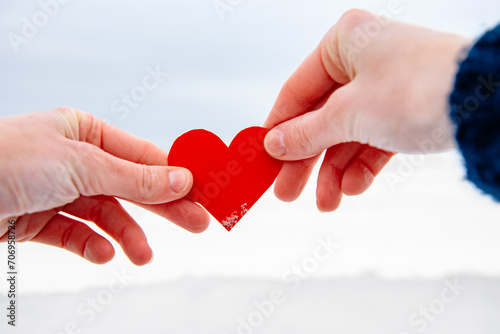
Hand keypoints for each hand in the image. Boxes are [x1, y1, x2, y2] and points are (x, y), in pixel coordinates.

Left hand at [0, 107, 209, 264]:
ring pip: (105, 215)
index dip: (174, 176)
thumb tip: (181, 179)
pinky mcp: (38, 220)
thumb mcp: (82, 164)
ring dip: (126, 235)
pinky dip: (92, 245)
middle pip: (130, 186)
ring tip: (142, 255)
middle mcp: (72, 160)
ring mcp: (56, 190)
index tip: (203, 193)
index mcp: (83, 132)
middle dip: (162, 208)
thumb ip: (133, 177)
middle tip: (197, 224)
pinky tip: (103, 253)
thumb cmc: (4, 159)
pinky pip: (76, 234)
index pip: (142, 156)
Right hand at [263, 9, 469, 210]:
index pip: (295, 91)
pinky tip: (353, 189)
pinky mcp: (405, 110)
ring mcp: (385, 86)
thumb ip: (307, 132)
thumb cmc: (416, 90)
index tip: (262, 160)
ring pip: (346, 134)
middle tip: (286, 192)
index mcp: (343, 43)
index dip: (277, 129)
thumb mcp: (348, 114)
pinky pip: (373, 140)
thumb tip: (274, 145)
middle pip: (320, 117)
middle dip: (305, 159)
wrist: (487, 104)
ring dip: (334, 171)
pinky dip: (362, 166)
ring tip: (326, 202)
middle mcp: (363, 60)